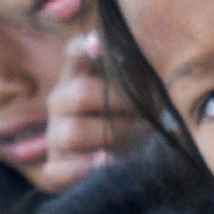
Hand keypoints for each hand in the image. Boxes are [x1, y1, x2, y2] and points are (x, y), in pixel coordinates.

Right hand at [39, 31, 145, 191]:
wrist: (122, 164)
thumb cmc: (135, 120)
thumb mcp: (139, 97)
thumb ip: (142, 82)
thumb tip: (159, 84)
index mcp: (79, 76)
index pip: (74, 53)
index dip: (84, 47)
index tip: (99, 43)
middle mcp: (61, 101)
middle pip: (82, 92)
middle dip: (122, 102)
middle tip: (151, 109)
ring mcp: (54, 135)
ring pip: (73, 131)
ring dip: (112, 135)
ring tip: (139, 138)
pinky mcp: (54, 168)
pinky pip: (60, 170)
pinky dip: (85, 169)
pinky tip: (108, 162)